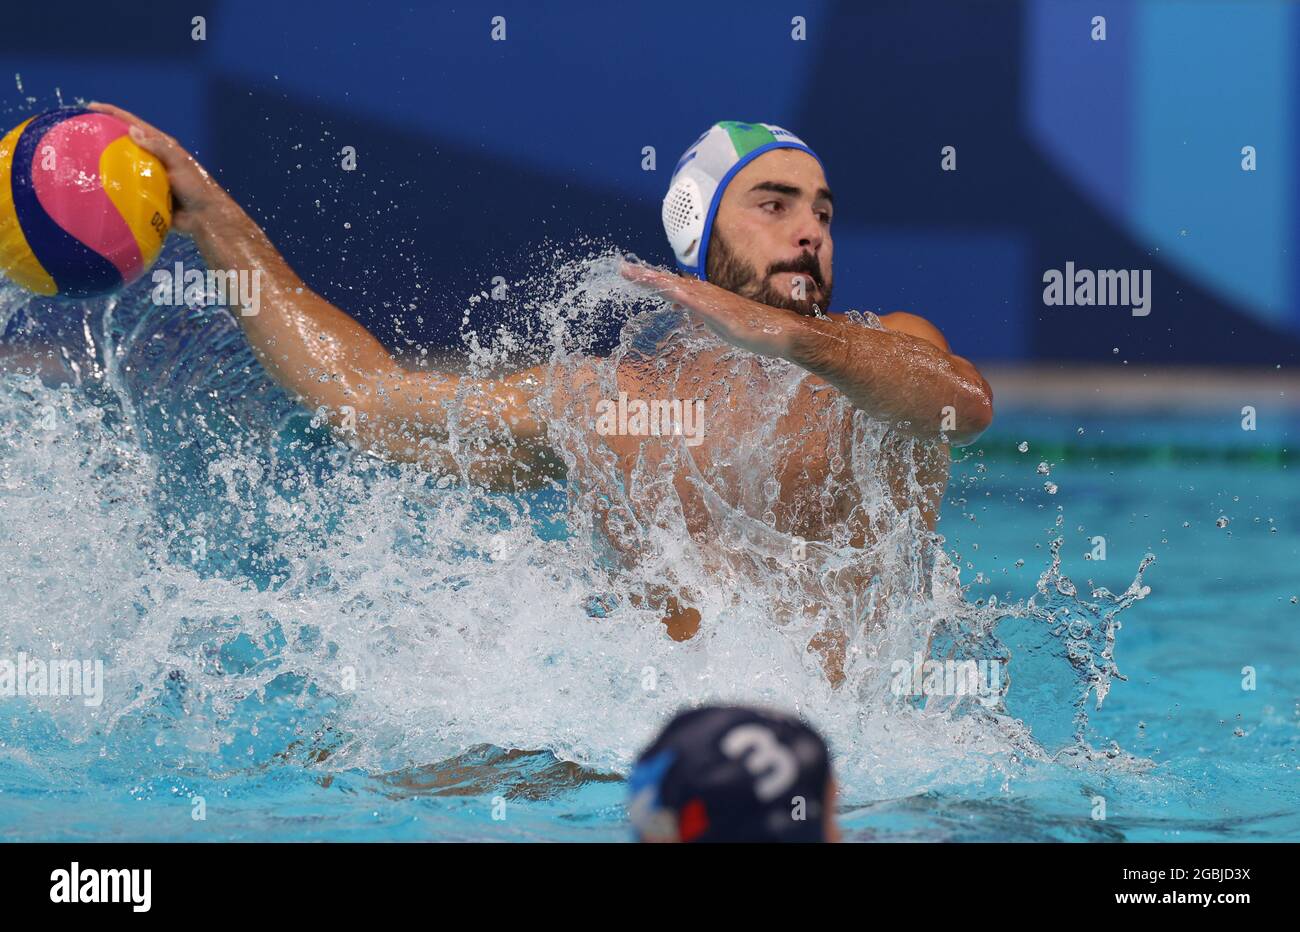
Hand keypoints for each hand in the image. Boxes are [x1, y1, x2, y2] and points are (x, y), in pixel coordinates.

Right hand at [87, 102, 236, 235]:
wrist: (205, 218)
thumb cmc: (197, 189)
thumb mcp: (180, 164)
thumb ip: (159, 148)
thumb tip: (132, 131)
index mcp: (161, 147)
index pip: (133, 125)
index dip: (113, 114)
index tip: (91, 107)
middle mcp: (151, 159)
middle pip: (122, 143)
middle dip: (103, 136)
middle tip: (79, 131)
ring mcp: (146, 177)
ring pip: (120, 167)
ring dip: (102, 163)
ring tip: (79, 158)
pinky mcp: (145, 195)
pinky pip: (123, 189)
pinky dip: (109, 187)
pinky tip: (92, 188)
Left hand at [620, 262, 806, 358]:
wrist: (781, 331)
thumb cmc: (753, 326)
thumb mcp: (718, 321)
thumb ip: (700, 313)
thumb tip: (681, 305)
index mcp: (704, 297)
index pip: (671, 285)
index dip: (651, 279)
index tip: (629, 272)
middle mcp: (706, 295)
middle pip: (670, 283)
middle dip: (646, 276)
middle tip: (622, 269)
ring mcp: (714, 303)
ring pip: (680, 289)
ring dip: (659, 282)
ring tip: (638, 276)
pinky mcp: (722, 314)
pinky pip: (699, 304)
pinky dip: (683, 296)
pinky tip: (671, 291)